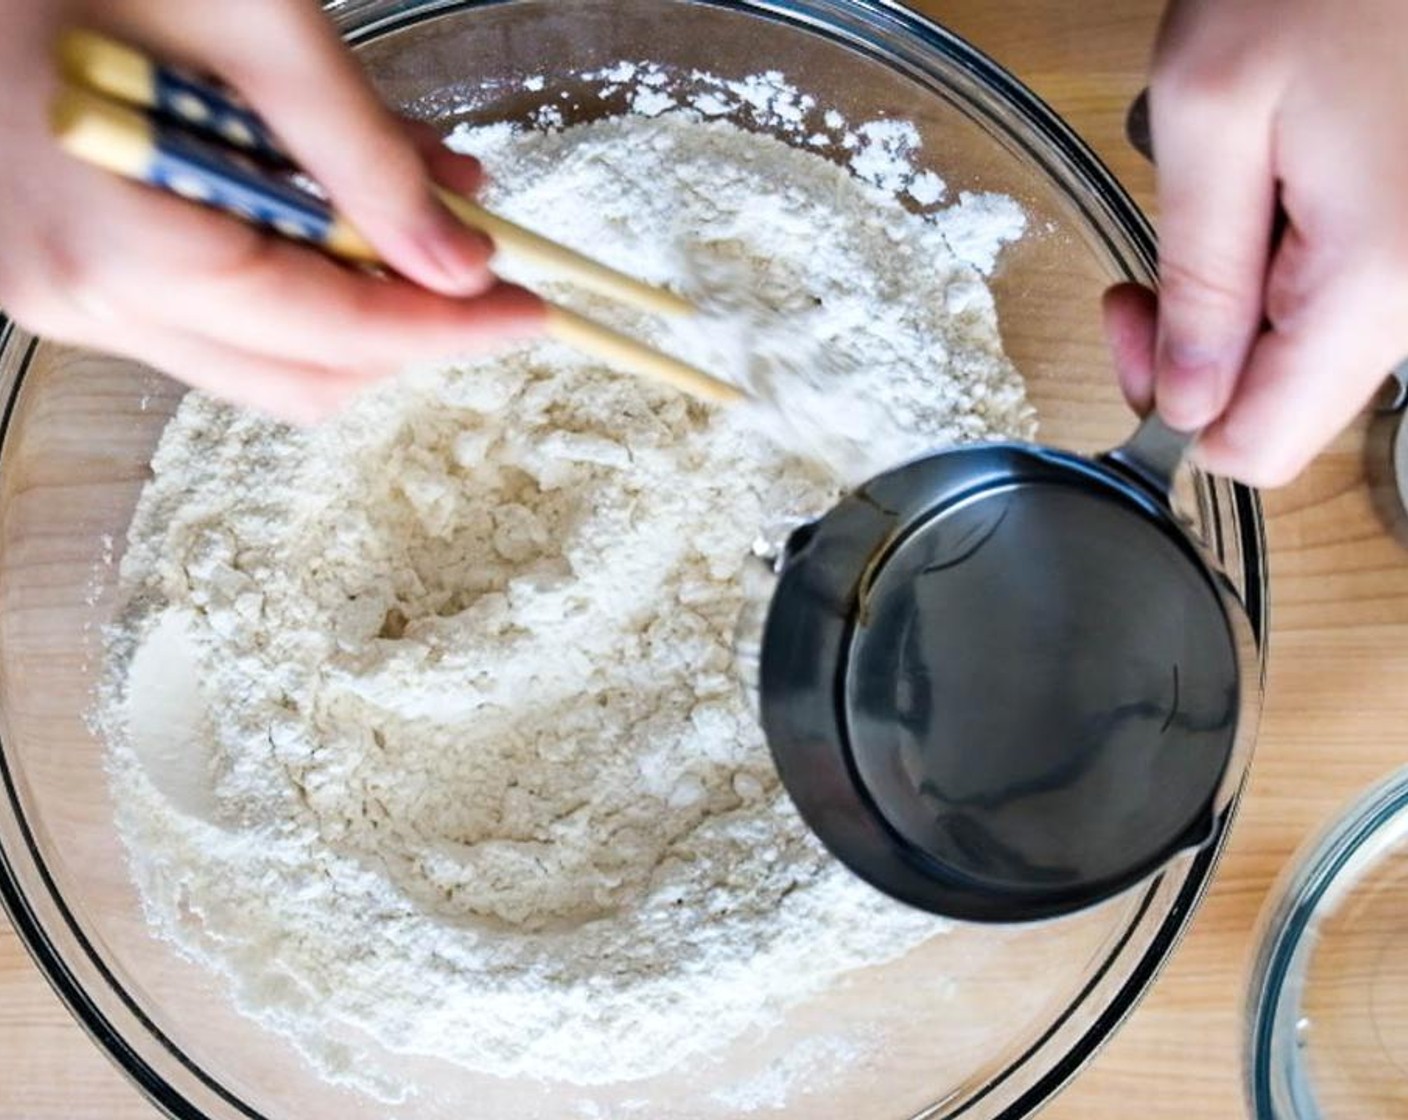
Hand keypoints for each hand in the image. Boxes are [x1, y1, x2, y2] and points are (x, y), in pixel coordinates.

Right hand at [0, 0, 543, 422]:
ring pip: (265, 348)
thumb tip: (459, 264)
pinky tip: (331, 182)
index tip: (528, 310)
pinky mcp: (72, 266)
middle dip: (406, 318)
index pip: (334, 334)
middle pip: (304, 371)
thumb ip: (366, 159)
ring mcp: (67, 291)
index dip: (447, 328)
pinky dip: (293, 259)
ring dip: (357, 284)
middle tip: (472, 247)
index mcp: (122, 250)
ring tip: (414, 188)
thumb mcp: (256, 32)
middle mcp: (85, 298)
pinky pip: (215, 303)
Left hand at [1103, 0, 1407, 486]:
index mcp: (1373, 279)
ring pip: (1306, 358)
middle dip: (1196, 357)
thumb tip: (1186, 398)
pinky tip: (1262, 202)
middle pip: (1284, 408)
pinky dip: (1278, 273)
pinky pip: (1336, 305)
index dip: (1174, 409)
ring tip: (1213, 213)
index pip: (1261, 446)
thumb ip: (1196, 272)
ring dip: (1234, 309)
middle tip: (1147, 274)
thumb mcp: (1210, 112)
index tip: (1133, 322)